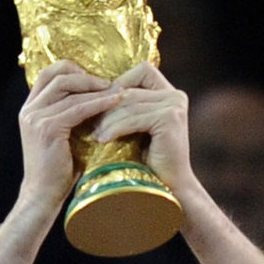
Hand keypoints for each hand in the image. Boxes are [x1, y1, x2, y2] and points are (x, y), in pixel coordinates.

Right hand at [17, 62, 116, 214]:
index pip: (48, 74)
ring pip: (69, 89)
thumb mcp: (61, 136)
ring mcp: (36, 118)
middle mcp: (29, 110)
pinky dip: (99, 103)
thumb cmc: (56, 172)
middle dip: (86, 75)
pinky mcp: (48, 129)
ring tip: (117, 90)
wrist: (43, 196)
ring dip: (96, 87)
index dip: (71, 69)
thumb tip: (95, 98)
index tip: (93, 77)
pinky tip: (115, 102)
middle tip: (109, 82)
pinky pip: (78, 108)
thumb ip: (68, 116)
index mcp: (30, 109)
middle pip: (58, 75)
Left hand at [91, 63, 194, 199]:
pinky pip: (135, 117)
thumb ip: (125, 110)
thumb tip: (93, 93)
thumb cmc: (147, 165)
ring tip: (93, 134)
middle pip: (131, 88)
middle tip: (88, 121)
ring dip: (108, 118)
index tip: (99, 105)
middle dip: (107, 105)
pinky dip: (116, 128)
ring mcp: (174, 105)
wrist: (167, 191)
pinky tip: (102, 140)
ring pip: (130, 102)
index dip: (117, 84)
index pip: (140, 71)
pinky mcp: (170, 119)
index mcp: (169, 93)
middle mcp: (175, 95)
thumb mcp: (134, 131)